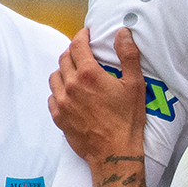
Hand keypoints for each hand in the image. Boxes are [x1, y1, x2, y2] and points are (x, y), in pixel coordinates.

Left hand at [50, 27, 147, 163]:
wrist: (114, 153)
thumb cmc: (127, 121)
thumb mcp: (135, 85)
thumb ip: (128, 56)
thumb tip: (123, 33)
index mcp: (89, 74)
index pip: (77, 45)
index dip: (81, 36)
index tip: (86, 35)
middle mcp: (71, 85)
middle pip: (64, 58)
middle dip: (73, 52)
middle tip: (83, 53)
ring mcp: (62, 102)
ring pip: (55, 76)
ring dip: (64, 70)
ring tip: (74, 73)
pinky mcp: (59, 117)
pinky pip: (52, 96)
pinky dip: (58, 91)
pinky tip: (69, 94)